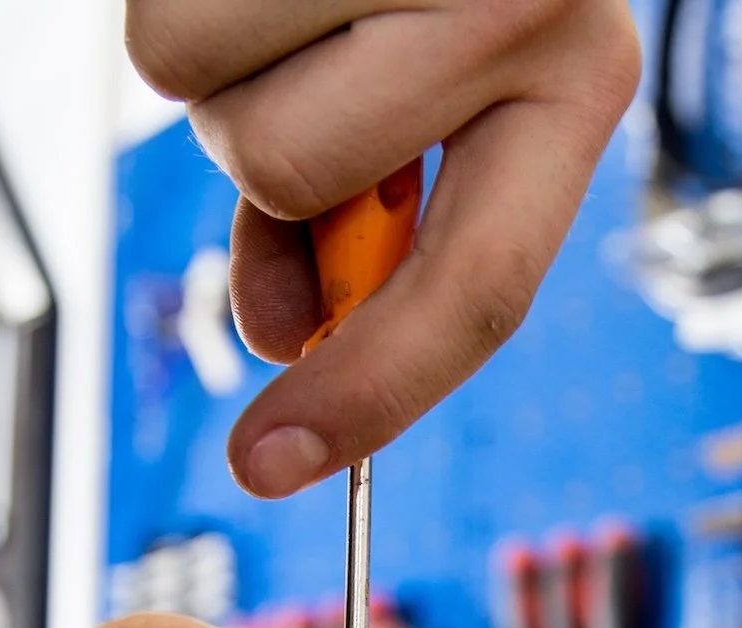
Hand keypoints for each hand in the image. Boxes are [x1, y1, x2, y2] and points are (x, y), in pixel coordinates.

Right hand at [127, 0, 640, 497]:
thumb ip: (366, 231)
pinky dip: (186, 12)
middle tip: (302, 86)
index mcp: (577, 79)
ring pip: (208, 99)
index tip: (269, 466)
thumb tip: (280, 339)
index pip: (477, 289)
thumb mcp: (444, 107)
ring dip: (215, 73)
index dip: (369, 394)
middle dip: (257, 160)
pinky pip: (164, 27)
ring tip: (287, 11)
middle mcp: (520, 3)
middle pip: (289, 176)